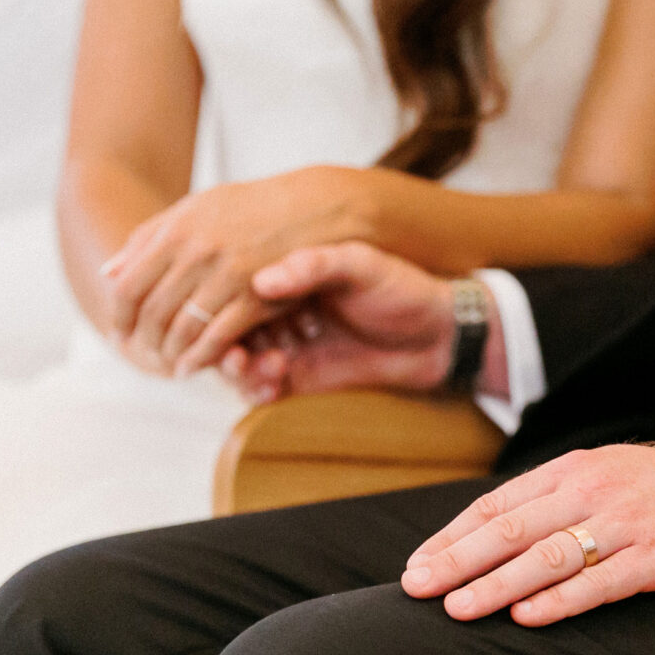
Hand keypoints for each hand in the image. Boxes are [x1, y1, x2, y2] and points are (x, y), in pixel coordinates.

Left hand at [99, 167, 365, 372]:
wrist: (313, 207)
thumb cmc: (251, 209)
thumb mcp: (195, 209)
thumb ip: (150, 238)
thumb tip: (109, 272)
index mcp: (177, 231)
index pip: (129, 286)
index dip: (119, 317)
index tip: (119, 333)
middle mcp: (198, 253)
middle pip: (152, 312)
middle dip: (143, 341)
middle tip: (143, 355)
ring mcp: (228, 276)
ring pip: (182, 329)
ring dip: (171, 354)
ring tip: (169, 364)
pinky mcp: (257, 297)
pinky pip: (218, 337)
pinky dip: (200, 357)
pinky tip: (192, 366)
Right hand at [218, 240, 463, 399]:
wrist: (437, 336)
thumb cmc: (402, 290)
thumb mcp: (362, 265)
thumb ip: (315, 265)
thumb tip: (263, 280)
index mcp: (288, 273)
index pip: (232, 286)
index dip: (217, 304)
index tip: (218, 317)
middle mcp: (279, 308)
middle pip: (225, 326)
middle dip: (221, 343)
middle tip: (236, 355)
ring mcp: (285, 343)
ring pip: (236, 360)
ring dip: (240, 369)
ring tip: (269, 367)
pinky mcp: (298, 378)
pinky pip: (259, 388)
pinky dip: (257, 389)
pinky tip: (274, 385)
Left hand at [401, 444, 654, 626]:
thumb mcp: (598, 475)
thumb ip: (547, 501)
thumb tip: (483, 536)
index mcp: (569, 472)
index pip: (496, 505)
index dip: (451, 536)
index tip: (416, 566)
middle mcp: (590, 492)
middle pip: (511, 529)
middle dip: (458, 560)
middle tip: (417, 589)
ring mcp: (624, 524)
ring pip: (548, 555)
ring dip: (498, 584)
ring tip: (459, 610)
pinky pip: (602, 580)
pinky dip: (561, 600)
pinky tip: (527, 616)